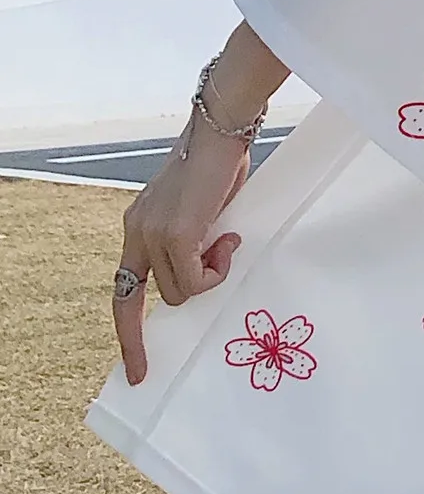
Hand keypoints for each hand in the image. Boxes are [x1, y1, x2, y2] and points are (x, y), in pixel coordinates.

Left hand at [113, 118, 249, 386]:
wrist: (222, 125)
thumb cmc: (221, 157)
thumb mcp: (203, 206)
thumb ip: (198, 236)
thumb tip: (214, 260)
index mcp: (140, 224)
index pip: (124, 290)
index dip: (129, 332)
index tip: (138, 368)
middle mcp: (137, 232)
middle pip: (156, 296)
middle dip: (195, 285)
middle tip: (225, 254)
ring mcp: (152, 234)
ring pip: (179, 292)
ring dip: (210, 274)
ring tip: (229, 238)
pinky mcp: (175, 235)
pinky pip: (195, 280)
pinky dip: (216, 270)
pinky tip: (229, 240)